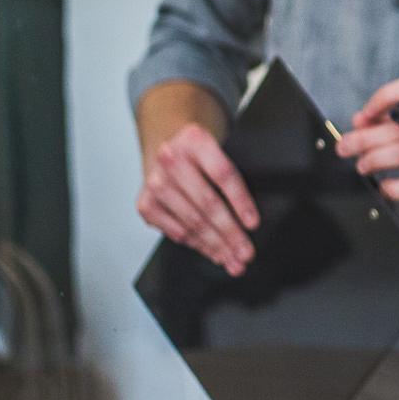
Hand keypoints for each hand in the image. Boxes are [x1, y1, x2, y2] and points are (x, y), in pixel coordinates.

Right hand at [137, 124, 258, 275]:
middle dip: (230, 233)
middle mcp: (171, 160)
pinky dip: (197, 245)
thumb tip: (248, 220)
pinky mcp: (146, 204)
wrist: (167, 148)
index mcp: (195, 140)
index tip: (252, 224)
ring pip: (192, 222)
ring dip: (215, 245)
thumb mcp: (218, 151)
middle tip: (245, 252)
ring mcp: (155, 183)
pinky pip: (176, 231)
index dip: (240, 202)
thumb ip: (231, 177)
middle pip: (207, 203)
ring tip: (232, 259)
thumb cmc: (200, 154)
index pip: (222, 174)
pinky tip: (212, 252)